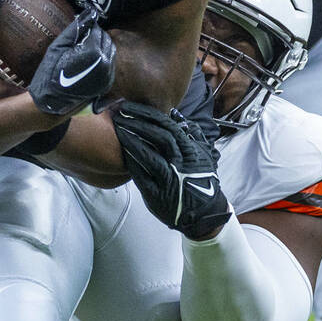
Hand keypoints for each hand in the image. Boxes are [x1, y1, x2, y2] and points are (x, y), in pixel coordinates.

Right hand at [28, 9, 115, 116]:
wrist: (52, 102)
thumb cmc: (51, 73)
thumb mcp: (58, 46)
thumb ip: (75, 29)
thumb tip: (89, 12)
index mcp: (93, 53)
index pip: (97, 31)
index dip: (87, 28)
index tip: (77, 32)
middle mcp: (104, 64)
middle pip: (106, 40)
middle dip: (95, 37)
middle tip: (80, 41)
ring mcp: (107, 75)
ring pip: (110, 51)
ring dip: (100, 47)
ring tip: (83, 51)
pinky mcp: (107, 84)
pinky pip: (110, 64)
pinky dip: (102, 59)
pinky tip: (88, 63)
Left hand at [113, 102, 231, 239]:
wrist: (203, 214)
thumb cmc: (201, 181)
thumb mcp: (204, 155)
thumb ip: (193, 134)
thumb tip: (176, 115)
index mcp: (191, 151)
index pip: (168, 126)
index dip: (148, 115)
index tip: (131, 107)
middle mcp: (181, 163)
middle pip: (158, 137)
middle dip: (137, 122)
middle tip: (120, 113)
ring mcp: (170, 180)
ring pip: (149, 155)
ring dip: (131, 139)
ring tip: (118, 128)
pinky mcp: (158, 195)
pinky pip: (142, 176)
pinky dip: (131, 162)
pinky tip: (121, 151)